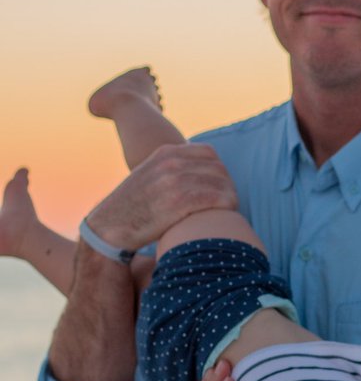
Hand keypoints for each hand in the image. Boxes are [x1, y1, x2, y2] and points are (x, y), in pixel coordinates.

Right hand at [86, 142, 236, 249]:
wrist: (110, 227)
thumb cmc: (134, 207)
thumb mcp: (150, 176)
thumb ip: (171, 169)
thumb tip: (199, 173)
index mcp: (165, 153)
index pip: (208, 153)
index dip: (219, 171)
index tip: (220, 188)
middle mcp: (170, 162)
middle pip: (218, 168)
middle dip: (227, 186)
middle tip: (228, 203)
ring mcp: (173, 181)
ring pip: (220, 184)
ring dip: (230, 198)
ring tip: (229, 212)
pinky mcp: (177, 202)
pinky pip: (215, 198)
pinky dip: (226, 207)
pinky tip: (226, 217)